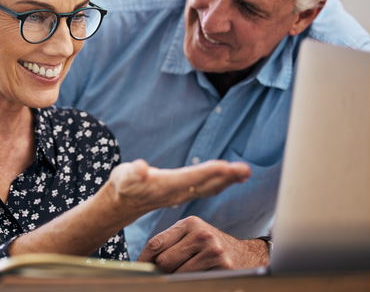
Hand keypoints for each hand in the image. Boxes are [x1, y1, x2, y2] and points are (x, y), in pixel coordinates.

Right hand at [105, 159, 250, 219]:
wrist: (124, 204)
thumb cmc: (124, 185)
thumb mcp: (124, 176)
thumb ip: (133, 173)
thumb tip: (140, 168)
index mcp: (164, 186)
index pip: (190, 179)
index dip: (207, 173)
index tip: (225, 167)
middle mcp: (177, 193)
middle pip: (206, 184)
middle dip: (225, 177)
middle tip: (245, 169)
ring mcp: (183, 195)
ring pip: (210, 187)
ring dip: (228, 179)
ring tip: (245, 172)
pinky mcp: (185, 193)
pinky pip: (208, 187)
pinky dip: (223, 181)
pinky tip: (234, 177)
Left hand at [137, 216, 267, 272]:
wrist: (247, 256)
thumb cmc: (212, 247)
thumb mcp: (192, 236)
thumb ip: (170, 243)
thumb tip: (143, 261)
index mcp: (190, 223)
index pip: (156, 243)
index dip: (143, 259)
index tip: (136, 269)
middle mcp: (202, 233)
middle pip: (164, 261)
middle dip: (160, 272)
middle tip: (162, 276)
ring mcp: (213, 250)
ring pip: (177, 274)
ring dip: (176, 278)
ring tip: (184, 275)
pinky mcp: (222, 266)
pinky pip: (194, 281)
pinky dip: (190, 283)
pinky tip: (196, 278)